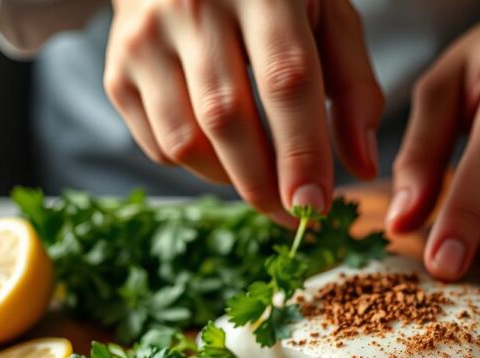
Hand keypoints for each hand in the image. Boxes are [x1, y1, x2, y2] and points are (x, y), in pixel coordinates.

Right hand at [104, 0, 383, 224]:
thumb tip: (362, 168)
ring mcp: (146, 39)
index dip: (302, 151)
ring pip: (185, 141)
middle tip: (295, 216)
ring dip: (229, 180)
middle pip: (228, 118)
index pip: (286, 79)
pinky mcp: (117, 71)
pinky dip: (197, 166)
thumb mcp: (328, 18)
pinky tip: (223, 152)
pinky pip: (158, 145)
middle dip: (264, 184)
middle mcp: (194, 7)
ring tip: (262, 180)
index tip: (316, 207)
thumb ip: (354, 88)